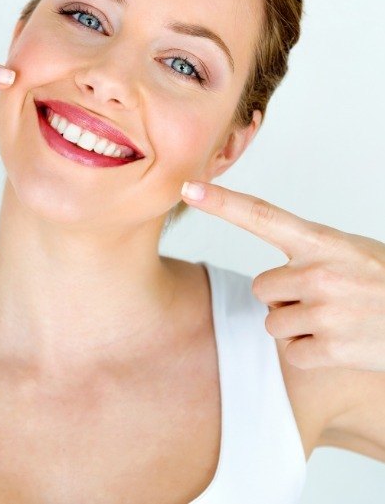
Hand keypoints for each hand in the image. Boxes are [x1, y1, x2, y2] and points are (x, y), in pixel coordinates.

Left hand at [180, 180, 384, 371]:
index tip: (189, 187)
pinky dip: (309, 351)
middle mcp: (319, 273)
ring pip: (273, 320)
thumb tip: (265, 273)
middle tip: (324, 297)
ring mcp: (324, 311)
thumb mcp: (351, 250)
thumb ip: (306, 251)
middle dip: (285, 296)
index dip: (222, 202)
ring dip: (297, 324)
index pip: (262, 216)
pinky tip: (339, 341)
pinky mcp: (329, 348)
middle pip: (261, 287)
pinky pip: (290, 351)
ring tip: (335, 318)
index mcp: (322, 241)